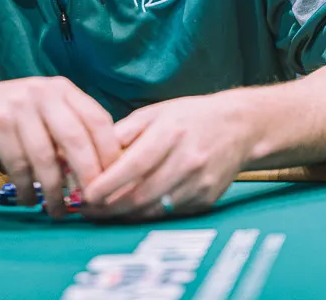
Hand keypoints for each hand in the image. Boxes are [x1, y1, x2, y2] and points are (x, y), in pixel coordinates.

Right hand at [0, 77, 120, 218]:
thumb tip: (102, 172)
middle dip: (87, 175)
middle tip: (93, 201)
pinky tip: (29, 200)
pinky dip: (26, 189)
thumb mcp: (43, 112)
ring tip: (58, 211)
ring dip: (54, 191)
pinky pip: (19, 165)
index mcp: (62, 89)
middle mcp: (43, 92)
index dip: (109, 152)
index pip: (97, 119)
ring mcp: (18, 106)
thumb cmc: (9, 117)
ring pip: (46, 158)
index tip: (113, 181)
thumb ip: (69, 131)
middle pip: (76, 139)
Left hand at [81, 93, 256, 220]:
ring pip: (154, 209)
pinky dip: (148, 214)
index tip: (86, 194)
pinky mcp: (206, 199)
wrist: (239, 126)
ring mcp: (199, 182)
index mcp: (171, 132)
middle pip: (141, 194)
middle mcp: (187, 159)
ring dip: (126, 214)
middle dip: (110, 206)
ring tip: (104, 211)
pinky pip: (170, 213)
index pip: (134, 165)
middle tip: (87, 209)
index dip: (107, 183)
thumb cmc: (190, 117)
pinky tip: (133, 209)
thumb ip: (123, 133)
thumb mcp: (154, 113)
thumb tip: (91, 154)